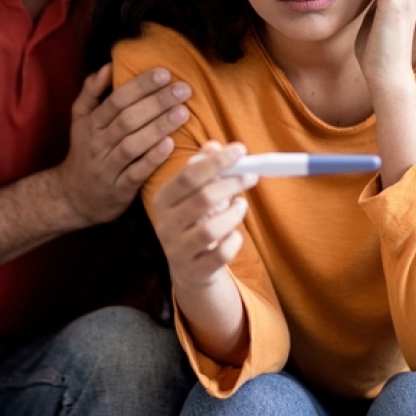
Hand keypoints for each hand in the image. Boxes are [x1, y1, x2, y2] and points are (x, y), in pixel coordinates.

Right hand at [57, 64, 191, 225]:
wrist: (72, 197)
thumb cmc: (85, 151)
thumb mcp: (80, 120)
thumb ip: (91, 92)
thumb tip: (108, 65)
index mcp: (91, 123)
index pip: (116, 100)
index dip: (140, 86)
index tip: (164, 73)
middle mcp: (97, 143)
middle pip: (127, 119)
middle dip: (156, 102)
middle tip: (183, 89)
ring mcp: (107, 167)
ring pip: (132, 144)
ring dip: (158, 127)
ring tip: (183, 112)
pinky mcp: (118, 190)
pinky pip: (135, 173)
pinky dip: (152, 159)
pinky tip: (171, 145)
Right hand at [148, 142, 255, 290]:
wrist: (188, 268)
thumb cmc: (195, 220)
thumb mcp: (194, 193)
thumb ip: (203, 168)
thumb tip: (213, 146)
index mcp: (163, 198)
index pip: (188, 175)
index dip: (216, 162)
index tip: (241, 150)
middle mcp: (165, 224)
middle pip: (202, 198)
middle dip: (232, 184)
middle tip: (251, 175)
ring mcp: (178, 249)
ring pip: (211, 229)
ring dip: (234, 214)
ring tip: (241, 205)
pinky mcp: (194, 270)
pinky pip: (220, 255)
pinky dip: (234, 241)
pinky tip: (235, 234)